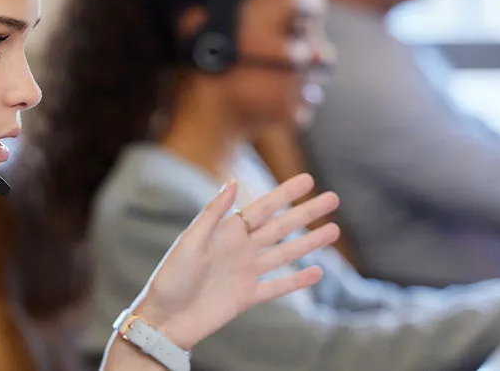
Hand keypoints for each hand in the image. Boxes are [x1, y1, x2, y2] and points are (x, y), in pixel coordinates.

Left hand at [127, 174, 340, 347]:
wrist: (164, 320)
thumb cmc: (170, 279)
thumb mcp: (190, 241)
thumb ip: (213, 213)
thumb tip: (233, 181)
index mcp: (227, 232)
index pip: (264, 208)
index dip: (286, 194)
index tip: (308, 179)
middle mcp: (240, 249)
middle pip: (281, 227)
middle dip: (307, 212)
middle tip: (334, 198)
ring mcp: (246, 273)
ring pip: (285, 254)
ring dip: (310, 242)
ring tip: (334, 230)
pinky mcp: (247, 297)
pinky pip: (278, 287)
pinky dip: (298, 281)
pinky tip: (317, 272)